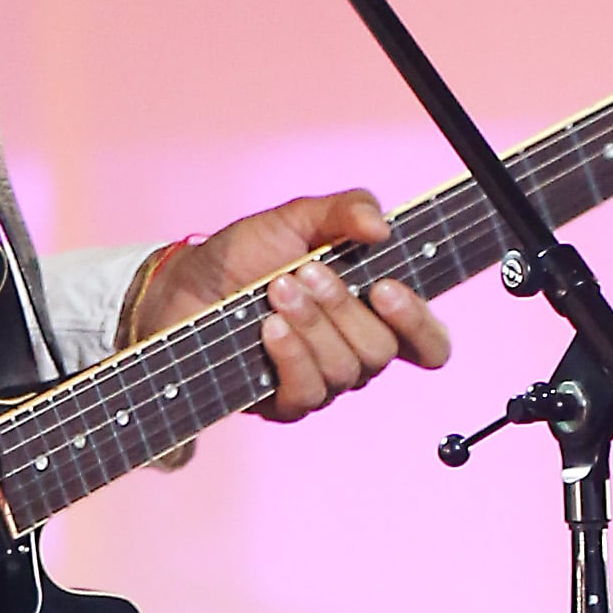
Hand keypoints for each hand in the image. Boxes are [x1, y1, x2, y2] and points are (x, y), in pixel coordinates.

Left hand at [126, 189, 449, 420]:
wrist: (185, 283)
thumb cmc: (246, 254)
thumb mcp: (297, 217)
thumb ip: (345, 210)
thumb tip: (381, 226)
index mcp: (373, 313)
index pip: (427, 342)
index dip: (419, 323)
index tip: (388, 288)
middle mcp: (354, 352)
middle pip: (381, 351)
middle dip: (344, 308)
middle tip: (306, 271)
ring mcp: (321, 381)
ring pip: (345, 370)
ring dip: (312, 325)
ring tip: (277, 289)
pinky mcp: (284, 402)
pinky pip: (307, 392)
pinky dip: (291, 355)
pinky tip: (268, 328)